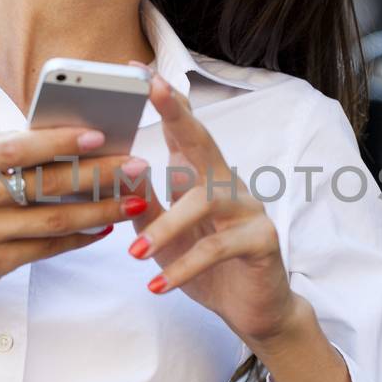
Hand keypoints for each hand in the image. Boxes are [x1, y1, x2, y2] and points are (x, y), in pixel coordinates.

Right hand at [0, 126, 143, 315]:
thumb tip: (54, 135)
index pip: (18, 149)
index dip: (60, 142)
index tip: (98, 133)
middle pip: (46, 186)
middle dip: (98, 175)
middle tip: (137, 166)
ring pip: (54, 222)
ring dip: (100, 211)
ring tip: (133, 201)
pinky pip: (45, 250)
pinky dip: (79, 239)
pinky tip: (104, 229)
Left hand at [123, 69, 297, 349]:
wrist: (253, 311)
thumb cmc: (207, 267)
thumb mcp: (164, 237)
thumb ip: (144, 205)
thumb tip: (120, 170)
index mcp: (202, 176)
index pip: (182, 129)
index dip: (163, 99)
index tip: (136, 70)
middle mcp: (227, 183)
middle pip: (202, 139)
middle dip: (175, 111)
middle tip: (150, 88)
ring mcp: (248, 209)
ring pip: (206, 201)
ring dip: (166, 227)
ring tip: (135, 255)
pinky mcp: (261, 241)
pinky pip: (219, 248)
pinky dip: (184, 266)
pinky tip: (158, 284)